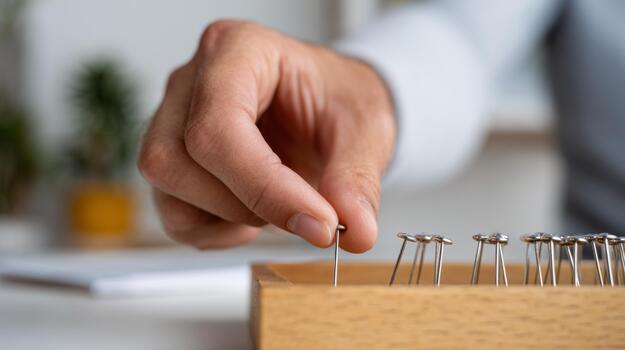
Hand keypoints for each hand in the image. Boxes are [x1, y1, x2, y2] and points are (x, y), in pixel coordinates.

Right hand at [138, 20, 394, 251]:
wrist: (329, 107)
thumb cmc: (339, 100)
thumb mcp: (366, 129)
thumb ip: (357, 178)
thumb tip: (356, 232)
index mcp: (238, 50)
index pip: (218, 125)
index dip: (264, 187)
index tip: (320, 224)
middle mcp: (192, 81)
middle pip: (176, 159)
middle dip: (246, 203)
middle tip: (306, 212)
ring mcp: (173, 121)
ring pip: (168, 188)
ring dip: (229, 218)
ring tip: (280, 208)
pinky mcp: (173, 162)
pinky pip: (173, 214)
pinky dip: (216, 232)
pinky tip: (254, 216)